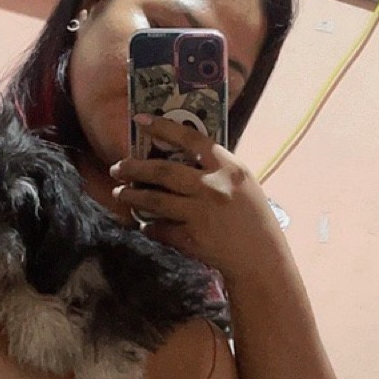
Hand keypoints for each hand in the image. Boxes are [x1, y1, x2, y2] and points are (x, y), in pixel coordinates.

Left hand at [110, 118, 282, 282]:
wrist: (261, 258)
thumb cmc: (253, 217)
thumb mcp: (242, 183)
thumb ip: (216, 168)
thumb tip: (180, 155)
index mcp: (228, 168)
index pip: (191, 139)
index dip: (163, 127)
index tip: (139, 119)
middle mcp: (213, 187)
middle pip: (163, 170)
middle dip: (134, 167)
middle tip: (117, 168)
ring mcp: (201, 213)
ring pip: (155, 199)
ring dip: (133, 195)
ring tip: (120, 193)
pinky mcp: (192, 238)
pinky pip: (161, 229)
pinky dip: (149, 226)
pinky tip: (144, 224)